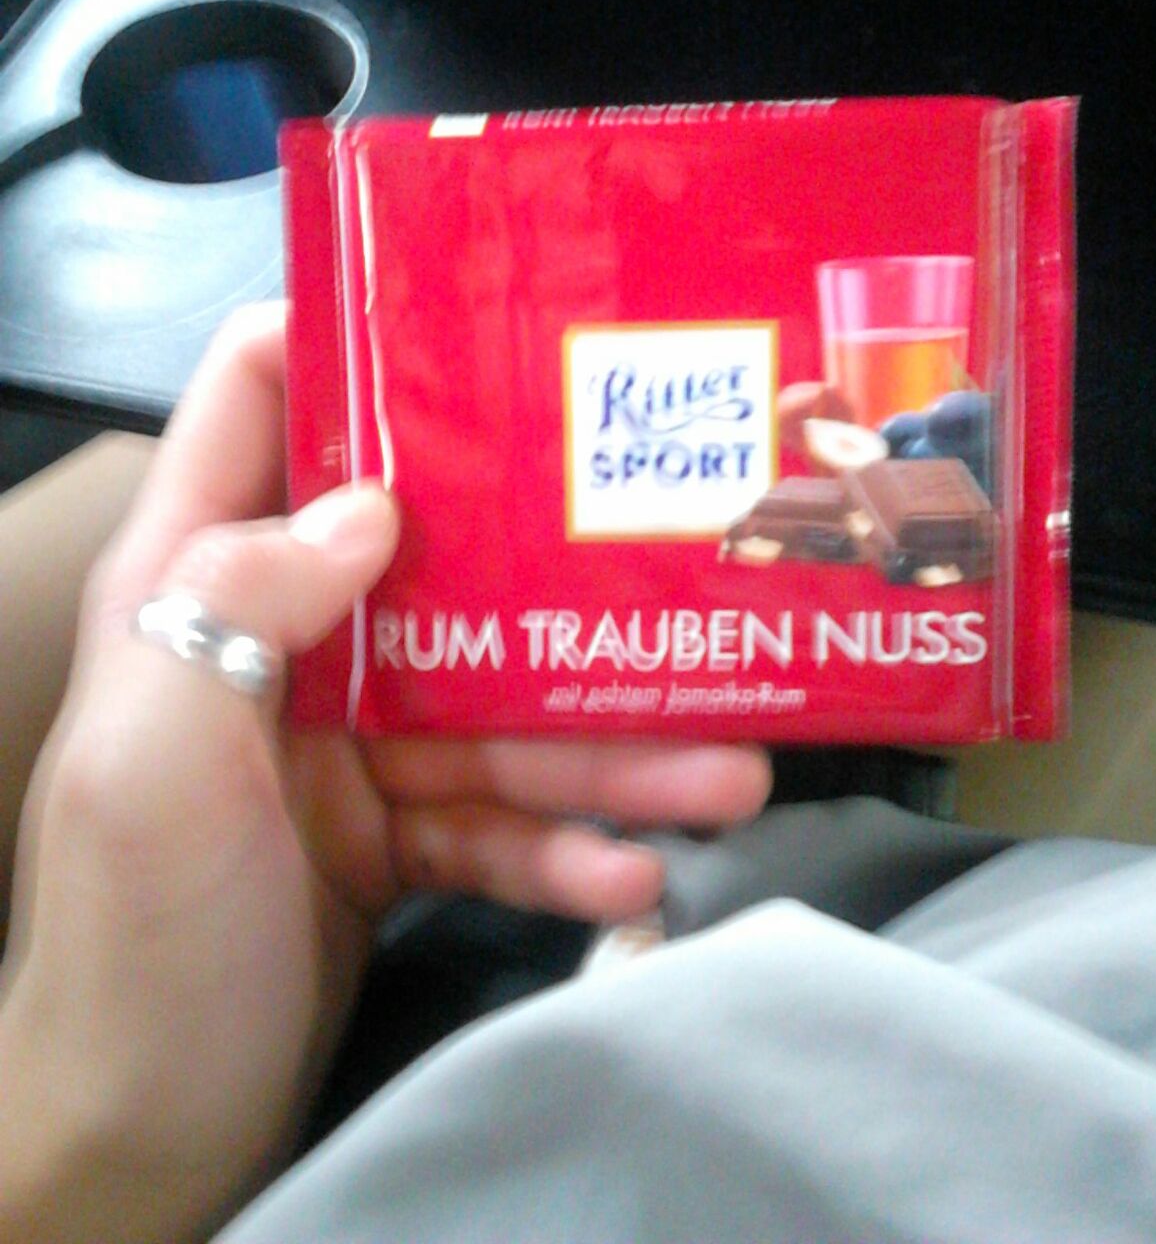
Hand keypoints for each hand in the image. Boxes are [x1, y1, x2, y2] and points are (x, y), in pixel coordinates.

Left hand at [0, 305, 770, 1243]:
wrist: (143, 1138)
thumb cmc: (133, 939)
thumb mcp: (147, 760)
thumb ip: (233, 603)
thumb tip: (374, 502)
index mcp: (195, 581)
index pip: (257, 400)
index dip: (350, 334)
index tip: (483, 313)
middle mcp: (282, 638)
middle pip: (435, 555)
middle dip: (558, 572)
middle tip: (684, 567)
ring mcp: (350, 740)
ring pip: (500, 705)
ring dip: (609, 744)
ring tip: (725, 772)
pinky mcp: (401, 833)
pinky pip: (504, 818)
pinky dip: (567, 846)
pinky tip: (634, 874)